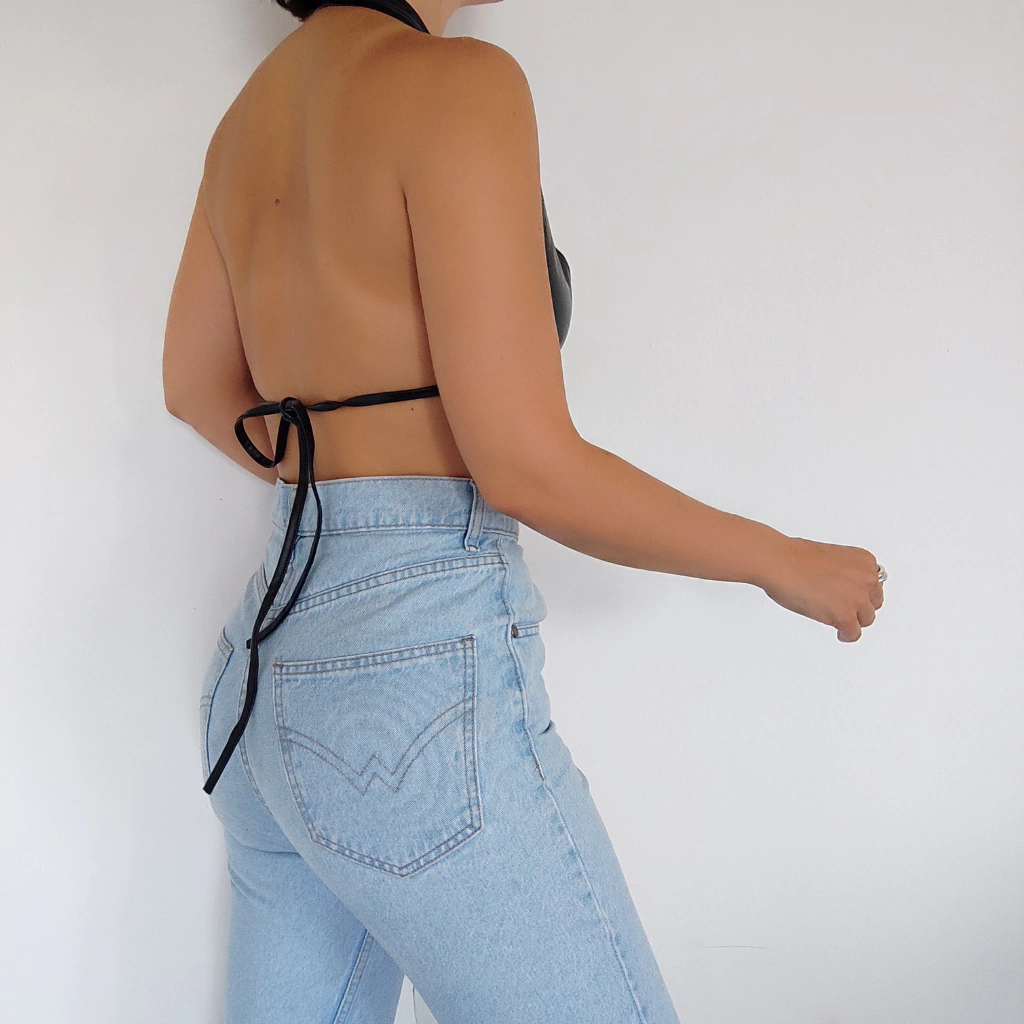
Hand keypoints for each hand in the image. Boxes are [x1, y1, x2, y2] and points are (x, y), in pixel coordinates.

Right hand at [760, 536, 884, 641]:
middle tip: (844, 609)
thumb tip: (841, 586)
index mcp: (864, 561)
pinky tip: (839, 633)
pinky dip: (846, 635)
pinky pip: (853, 633)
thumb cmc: (795, 557)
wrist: (779, 562)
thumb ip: (845, 572)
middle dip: (859, 607)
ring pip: (866, 619)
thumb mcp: (832, 557)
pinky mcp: (845, 615)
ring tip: (839, 621)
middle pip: (873, 603)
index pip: (874, 584)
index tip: (853, 598)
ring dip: (853, 621)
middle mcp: (866, 579)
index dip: (861, 593)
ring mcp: (857, 598)